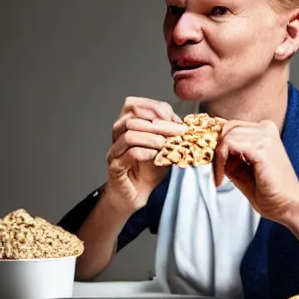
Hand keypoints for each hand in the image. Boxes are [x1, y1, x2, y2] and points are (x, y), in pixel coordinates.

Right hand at [105, 97, 186, 212]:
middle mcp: (118, 135)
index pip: (135, 105)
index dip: (155, 108)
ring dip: (151, 137)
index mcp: (128, 125)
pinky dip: (144, 152)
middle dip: (159, 123)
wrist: (136, 194)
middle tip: (178, 131)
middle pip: (133, 117)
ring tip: (165, 144)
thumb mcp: (164, 147)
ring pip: (128, 134)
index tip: (175, 119)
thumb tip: (183, 123)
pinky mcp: (115, 167)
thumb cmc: (148, 170)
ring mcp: (115, 150)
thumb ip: (169, 134)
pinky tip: (154, 155)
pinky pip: (128, 154)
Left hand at [213, 119, 298, 224]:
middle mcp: (266, 128)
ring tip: (219, 177)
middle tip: (215, 172)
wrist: (289, 206)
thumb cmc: (270, 192)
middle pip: (227, 128)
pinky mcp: (261, 148)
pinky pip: (228, 145)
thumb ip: (229, 156)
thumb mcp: (242, 169)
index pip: (231, 126)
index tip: (214, 164)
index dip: (218, 143)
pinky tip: (222, 179)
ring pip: (226, 136)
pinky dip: (220, 163)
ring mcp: (265, 136)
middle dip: (215, 150)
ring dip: (217, 159)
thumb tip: (210, 148)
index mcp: (264, 130)